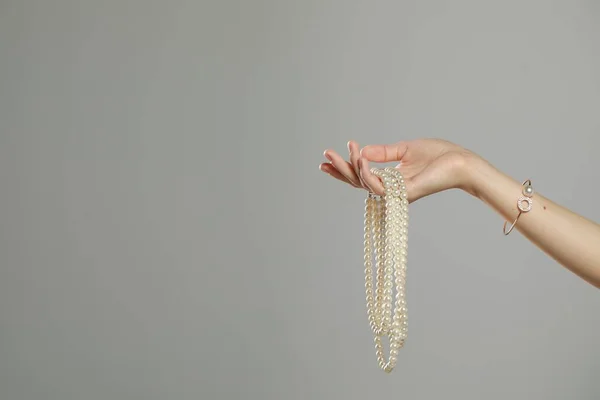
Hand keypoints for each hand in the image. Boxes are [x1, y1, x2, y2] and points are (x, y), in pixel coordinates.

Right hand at [319, 139, 478, 201]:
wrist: (460, 161)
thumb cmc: (439, 155)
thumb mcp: (405, 149)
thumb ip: (383, 152)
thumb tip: (362, 151)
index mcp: (390, 179)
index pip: (361, 176)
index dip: (343, 169)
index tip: (325, 159)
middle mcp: (390, 189)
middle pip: (357, 183)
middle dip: (339, 170)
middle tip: (325, 155)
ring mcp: (396, 194)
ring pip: (364, 184)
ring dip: (352, 167)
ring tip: (348, 150)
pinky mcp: (403, 194)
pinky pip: (378, 186)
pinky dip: (367, 172)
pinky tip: (361, 158)